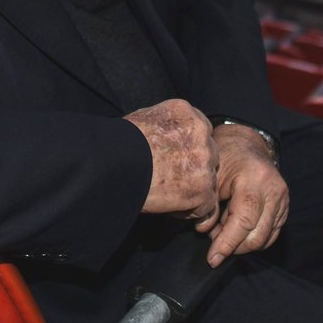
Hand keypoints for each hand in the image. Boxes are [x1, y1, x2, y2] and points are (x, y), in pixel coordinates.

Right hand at [126, 99, 218, 223]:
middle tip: (171, 179)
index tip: (176, 160)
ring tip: (166, 194)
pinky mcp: (202, 188)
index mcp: (186, 112)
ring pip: (209, 180)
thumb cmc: (119, 144)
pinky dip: (190, 210)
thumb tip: (168, 137)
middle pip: (209, 155)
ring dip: (193, 189)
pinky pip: (206, 205)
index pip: (202, 131)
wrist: (112, 164)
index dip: (190, 149)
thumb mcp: (144, 119)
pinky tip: (169, 205)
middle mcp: (200, 132)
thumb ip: (166, 126)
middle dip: (195, 169)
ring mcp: (204, 160)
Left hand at [202, 124, 288, 266]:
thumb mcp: (211, 176)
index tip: (212, 259)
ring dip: (241, 243)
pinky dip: (252, 238)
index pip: (244, 221)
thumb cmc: (225, 157)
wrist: (246, 144)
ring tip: (223, 229)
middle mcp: (274, 190)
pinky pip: (270, 234)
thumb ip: (209, 206)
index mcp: (255, 179)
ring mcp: (283, 200)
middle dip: (233, 246)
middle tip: (213, 238)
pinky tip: (236, 227)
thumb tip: (206, 232)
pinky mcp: (284, 208)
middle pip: (256, 235)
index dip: (226, 244)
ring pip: (264, 239)